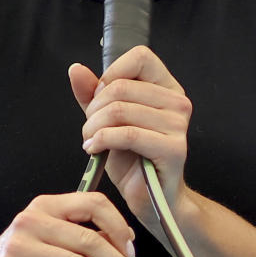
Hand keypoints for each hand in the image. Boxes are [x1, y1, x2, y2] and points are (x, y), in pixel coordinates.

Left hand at [69, 46, 191, 229]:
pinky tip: (95, 149)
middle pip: (121, 87)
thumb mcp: (107, 121)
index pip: (139, 57)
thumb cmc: (131, 160)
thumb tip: (76, 69)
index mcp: (167, 88)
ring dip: (94, 127)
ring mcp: (178, 125)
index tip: (100, 100)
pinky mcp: (173, 149)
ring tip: (91, 141)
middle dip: (94, 109)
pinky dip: (103, 140)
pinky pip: (127, 134)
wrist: (151, 199)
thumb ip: (92, 94)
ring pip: (120, 110)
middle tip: (90, 129)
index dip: (111, 74)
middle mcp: (178, 102)